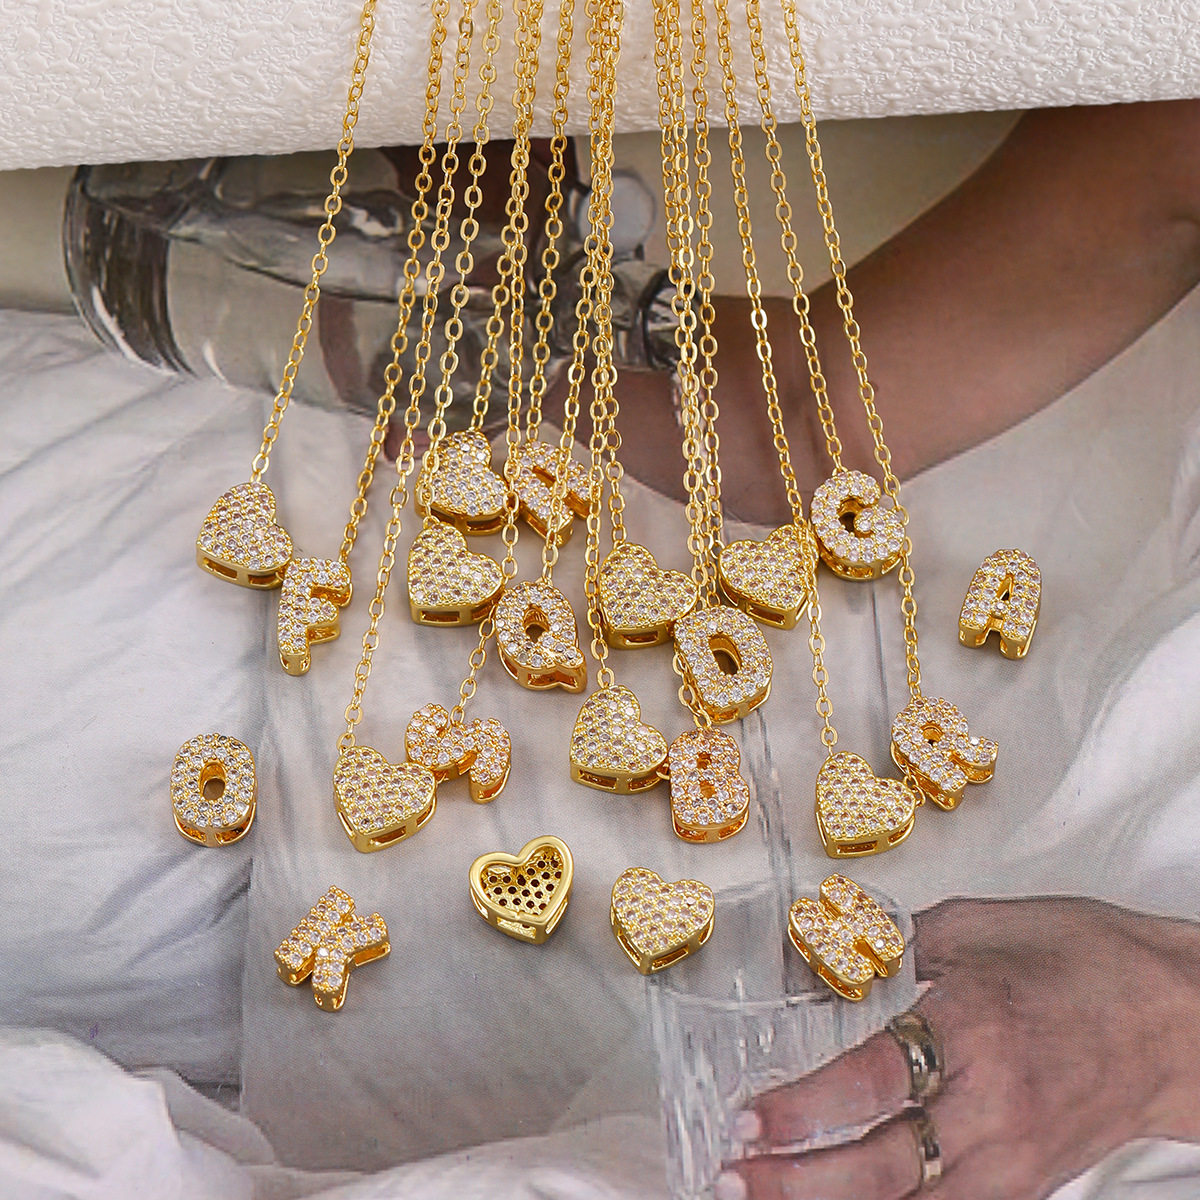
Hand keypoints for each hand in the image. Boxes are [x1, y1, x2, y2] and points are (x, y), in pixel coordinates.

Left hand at [719, 897, 1199, 1198]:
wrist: (1176, 1021)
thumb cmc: (1084, 961)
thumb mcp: (980, 926)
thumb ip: (897, 943)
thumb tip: (825, 951)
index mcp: (976, 1023)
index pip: (873, 1080)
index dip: (804, 1108)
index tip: (749, 1119)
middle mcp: (995, 1102)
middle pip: (884, 1164)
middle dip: (798, 1181)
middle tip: (732, 1177)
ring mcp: (1015, 1155)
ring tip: (765, 1199)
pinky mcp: (1029, 1185)